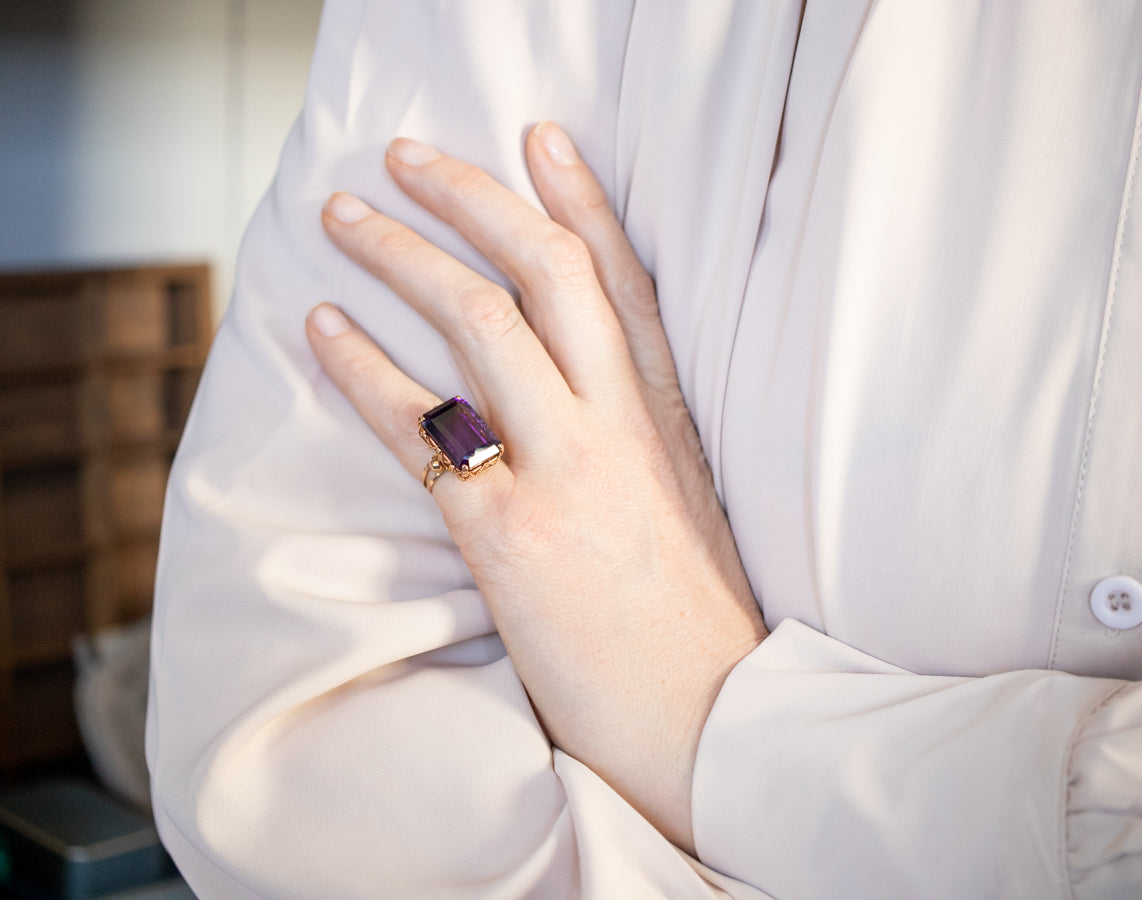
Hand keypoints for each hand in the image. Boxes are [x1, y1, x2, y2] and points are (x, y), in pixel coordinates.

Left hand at [305, 122, 765, 852]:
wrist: (707, 722)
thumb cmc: (690, 623)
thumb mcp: (683, 506)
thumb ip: (638, 436)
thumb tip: (578, 395)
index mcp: (667, 419)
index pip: (625, 280)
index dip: (579, 198)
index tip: (535, 136)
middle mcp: (620, 427)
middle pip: (545, 272)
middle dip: (470, 197)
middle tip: (404, 156)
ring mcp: (567, 472)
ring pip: (480, 322)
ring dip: (402, 254)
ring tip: (343, 215)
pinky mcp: (509, 534)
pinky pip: (420, 424)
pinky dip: (362, 367)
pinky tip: (322, 329)